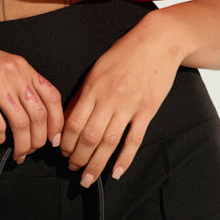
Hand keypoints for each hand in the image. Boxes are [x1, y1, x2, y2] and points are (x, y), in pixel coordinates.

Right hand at [0, 33, 63, 161]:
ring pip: (21, 123)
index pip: (51, 96)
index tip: (54, 137)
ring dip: (22, 144)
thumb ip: (17, 80)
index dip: (57, 121)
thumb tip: (32, 107)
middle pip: (39, 114)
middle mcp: (13, 73)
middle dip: (39, 139)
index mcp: (21, 66)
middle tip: (34, 150)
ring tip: (18, 153)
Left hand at [60, 10, 183, 185]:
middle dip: (78, 158)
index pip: (73, 122)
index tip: (62, 153)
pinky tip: (116, 172)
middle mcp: (109, 98)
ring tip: (88, 178)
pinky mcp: (147, 110)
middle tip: (72, 169)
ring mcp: (129, 106)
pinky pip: (134, 139)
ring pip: (109, 142)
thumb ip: (84, 94)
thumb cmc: (125, 53)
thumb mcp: (97, 69)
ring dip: (96, 164)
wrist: (158, 41)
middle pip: (89, 136)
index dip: (66, 142)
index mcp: (93, 87)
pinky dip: (124, 159)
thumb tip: (69, 118)